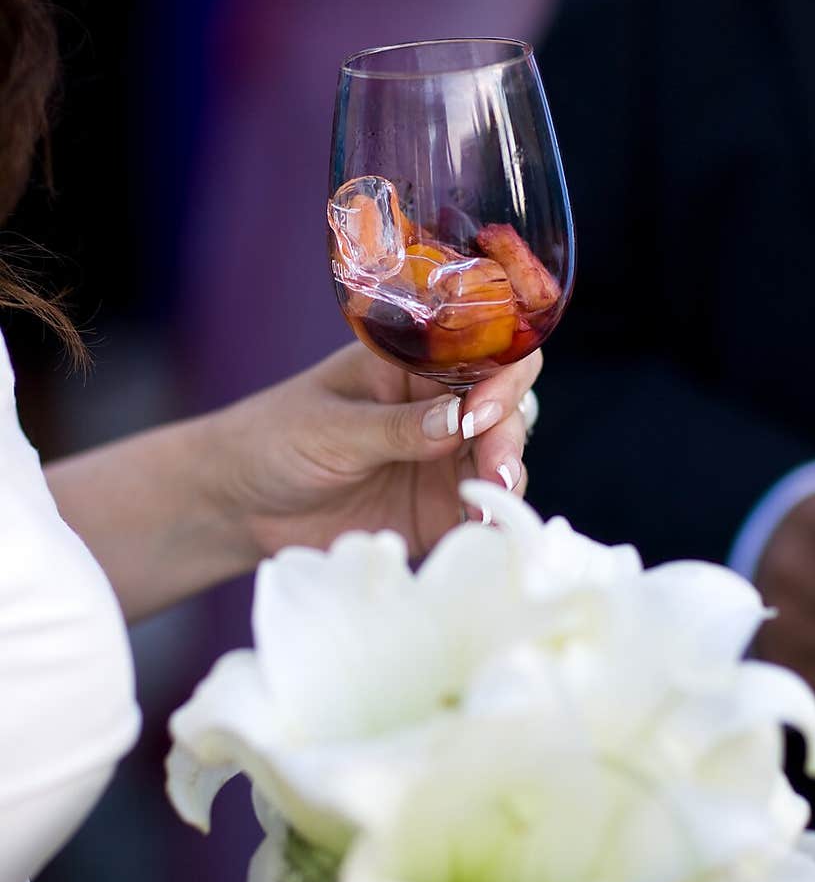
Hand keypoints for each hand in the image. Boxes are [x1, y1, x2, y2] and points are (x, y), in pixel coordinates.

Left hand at [213, 340, 541, 563]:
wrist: (240, 504)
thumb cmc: (275, 441)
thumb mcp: (331, 428)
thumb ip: (396, 427)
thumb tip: (463, 419)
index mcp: (415, 364)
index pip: (483, 351)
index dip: (500, 375)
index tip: (485, 410)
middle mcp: (441, 408)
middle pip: (505, 410)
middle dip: (506, 437)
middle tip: (496, 471)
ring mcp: (443, 461)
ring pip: (502, 462)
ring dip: (507, 479)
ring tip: (492, 501)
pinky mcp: (438, 512)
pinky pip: (481, 514)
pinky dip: (493, 521)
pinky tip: (487, 530)